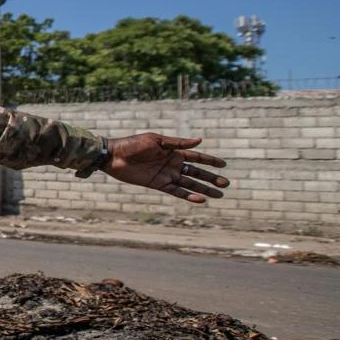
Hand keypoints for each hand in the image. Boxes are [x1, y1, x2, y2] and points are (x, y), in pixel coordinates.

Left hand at [104, 133, 228, 203]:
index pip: (196, 157)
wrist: (114, 156)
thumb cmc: (133, 144)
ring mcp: (165, 175)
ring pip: (189, 184)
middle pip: (196, 172)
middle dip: (211, 178)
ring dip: (204, 189)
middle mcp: (172, 164)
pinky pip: (176, 191)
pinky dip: (188, 196)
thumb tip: (200, 140)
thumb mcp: (157, 141)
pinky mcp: (157, 184)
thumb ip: (178, 143)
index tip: (224, 165)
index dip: (210, 161)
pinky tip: (201, 199)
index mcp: (173, 151)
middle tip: (226, 184)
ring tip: (219, 195)